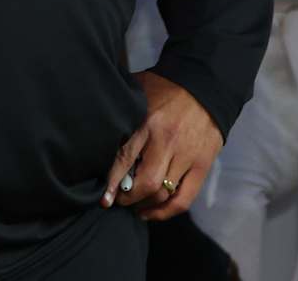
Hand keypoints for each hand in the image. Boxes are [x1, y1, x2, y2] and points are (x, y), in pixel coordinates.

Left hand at [102, 72, 224, 221]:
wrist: (203, 85)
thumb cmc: (163, 88)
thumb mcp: (137, 92)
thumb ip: (121, 110)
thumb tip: (94, 126)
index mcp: (147, 123)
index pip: (125, 158)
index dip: (113, 182)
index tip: (103, 198)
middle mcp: (168, 142)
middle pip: (147, 183)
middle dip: (129, 198)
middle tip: (118, 201)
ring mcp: (187, 155)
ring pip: (164, 193)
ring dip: (146, 205)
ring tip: (133, 206)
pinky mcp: (202, 164)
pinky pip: (184, 198)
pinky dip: (167, 211)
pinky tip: (152, 213)